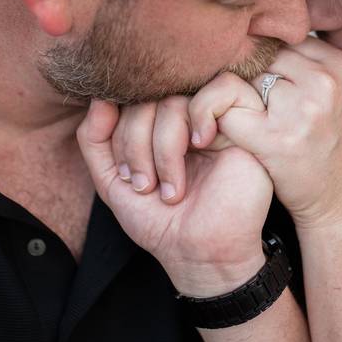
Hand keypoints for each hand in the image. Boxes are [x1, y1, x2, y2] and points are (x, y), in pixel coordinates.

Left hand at [77, 98, 270, 296]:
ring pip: (177, 99)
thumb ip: (94, 139)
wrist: (201, 254)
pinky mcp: (247, 122)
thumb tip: (99, 97)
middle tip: (144, 186)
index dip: (118, 133)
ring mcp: (215, 119)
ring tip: (171, 190)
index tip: (124, 178)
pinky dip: (203, 114)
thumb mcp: (111, 181)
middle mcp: (185, 118)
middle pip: (150, 98)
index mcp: (157, 127)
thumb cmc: (161, 222)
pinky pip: (224, 87)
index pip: (130, 101)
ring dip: (164, 148)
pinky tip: (201, 145)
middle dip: (136, 143)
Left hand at [143, 38, 341, 229]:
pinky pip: (226, 111)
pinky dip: (214, 124)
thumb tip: (252, 34)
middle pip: (255, 56)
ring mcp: (302, 107)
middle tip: (238, 111)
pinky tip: (220, 140)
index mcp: (338, 62)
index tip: (253, 90)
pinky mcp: (277, 138)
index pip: (277, 40)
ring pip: (237, 80)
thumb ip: (303, 66)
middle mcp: (324, 79)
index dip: (257, 65)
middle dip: (240, 82)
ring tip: (233, 126)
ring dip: (227, 102)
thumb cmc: (330, 151)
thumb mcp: (334, 98)